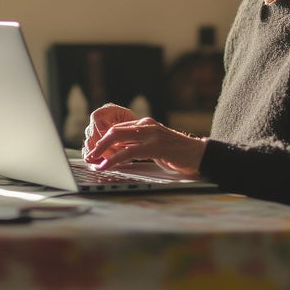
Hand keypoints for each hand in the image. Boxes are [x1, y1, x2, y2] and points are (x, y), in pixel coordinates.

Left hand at [83, 103, 205, 175]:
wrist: (200, 155)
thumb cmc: (176, 153)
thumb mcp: (153, 146)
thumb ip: (137, 145)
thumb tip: (116, 153)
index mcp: (144, 124)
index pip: (117, 128)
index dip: (103, 141)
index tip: (94, 152)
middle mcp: (146, 126)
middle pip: (114, 131)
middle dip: (98, 144)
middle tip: (89, 156)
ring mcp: (152, 134)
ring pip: (119, 139)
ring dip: (102, 152)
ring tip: (94, 162)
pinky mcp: (157, 146)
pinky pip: (130, 151)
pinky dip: (116, 159)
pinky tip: (108, 166)